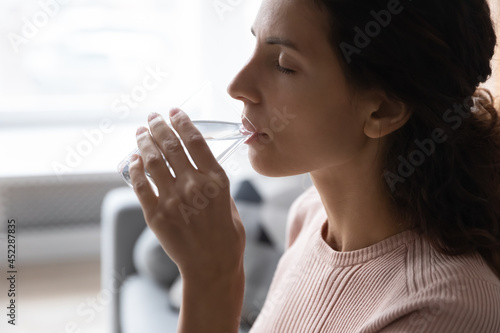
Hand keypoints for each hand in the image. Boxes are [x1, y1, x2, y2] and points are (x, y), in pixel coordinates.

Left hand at [128, 108, 245, 281]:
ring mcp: (172, 200)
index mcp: (216, 180)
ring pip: (152, 160)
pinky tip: (133, 159)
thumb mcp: (229, 201)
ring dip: (144, 142)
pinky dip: (135, 168)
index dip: (182, 121)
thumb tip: (195, 163)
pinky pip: (140, 184)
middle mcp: (194, 185)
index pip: (194, 140)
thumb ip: (213, 180)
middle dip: (159, 126)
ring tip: (141, 132)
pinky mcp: (156, 214)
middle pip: (170, 145)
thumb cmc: (226, 236)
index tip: (173, 110)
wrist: (212, 266)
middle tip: (152, 117)